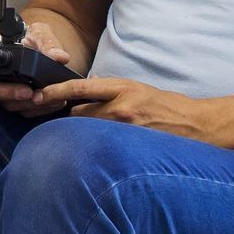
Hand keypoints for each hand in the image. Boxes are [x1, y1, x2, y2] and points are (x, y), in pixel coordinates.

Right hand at [0, 17, 81, 111]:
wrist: (42, 53)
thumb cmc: (33, 39)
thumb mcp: (41, 33)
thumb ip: (49, 43)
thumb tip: (59, 57)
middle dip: (4, 91)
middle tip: (26, 92)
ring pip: (0, 101)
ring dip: (23, 103)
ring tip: (45, 98)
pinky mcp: (7, 101)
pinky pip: (16, 110)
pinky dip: (34, 109)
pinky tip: (50, 104)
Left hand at [65, 75, 213, 139]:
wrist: (194, 124)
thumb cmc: (166, 105)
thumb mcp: (138, 88)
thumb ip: (113, 89)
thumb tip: (90, 86)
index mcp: (123, 88)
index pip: (80, 88)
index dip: (56, 91)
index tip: (40, 94)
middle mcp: (120, 108)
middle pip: (78, 113)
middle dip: (73, 115)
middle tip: (73, 118)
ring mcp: (124, 128)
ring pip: (89, 130)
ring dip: (85, 131)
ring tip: (91, 134)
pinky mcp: (128, 145)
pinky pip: (102, 144)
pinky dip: (98, 144)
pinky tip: (102, 146)